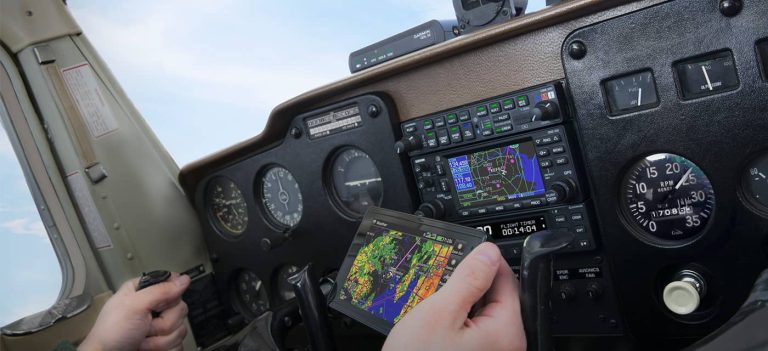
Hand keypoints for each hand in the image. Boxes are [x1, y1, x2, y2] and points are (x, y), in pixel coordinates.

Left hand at [79, 272, 190, 350]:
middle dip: (163, 324)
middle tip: (144, 327)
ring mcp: (160, 326)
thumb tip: (184, 279)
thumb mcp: (134, 306)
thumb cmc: (112, 333)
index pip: (173, 284)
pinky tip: (148, 348)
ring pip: (180, 329)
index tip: (158, 306)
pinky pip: (178, 344)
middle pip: (180, 309)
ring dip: (160, 340)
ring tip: (142, 340)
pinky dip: (164, 349)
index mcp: (145, 290)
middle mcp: (154, 306)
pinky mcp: (165, 341)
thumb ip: (160, 291)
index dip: (169, 297)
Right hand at [382, 243, 525, 350]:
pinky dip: (456, 322)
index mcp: (507, 332)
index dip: (482, 262)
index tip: (462, 255)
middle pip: (495, 297)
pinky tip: (435, 323)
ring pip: (481, 314)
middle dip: (467, 285)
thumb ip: (469, 278)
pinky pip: (473, 332)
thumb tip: (489, 252)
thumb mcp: (440, 312)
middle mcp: (507, 346)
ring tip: (432, 303)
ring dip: (459, 303)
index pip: (507, 280)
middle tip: (440, 282)